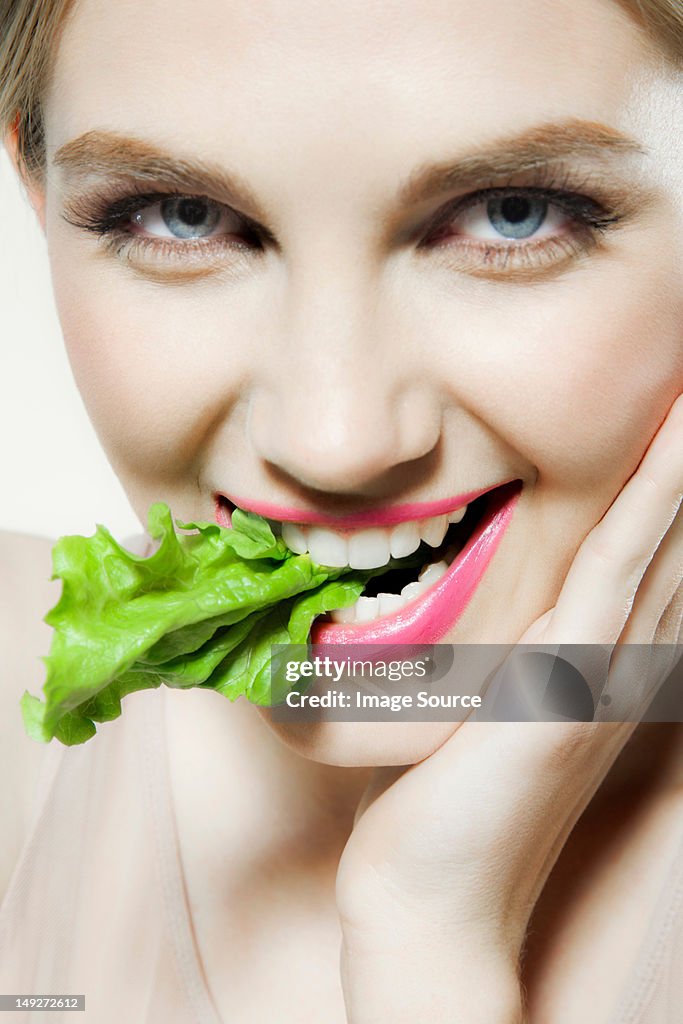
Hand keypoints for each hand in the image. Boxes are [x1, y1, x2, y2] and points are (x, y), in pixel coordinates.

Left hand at [336, 393, 682, 1022]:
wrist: (432, 895)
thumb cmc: (444, 806)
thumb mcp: (483, 713)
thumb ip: (504, 662)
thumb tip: (487, 613)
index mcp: (600, 674)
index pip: (648, 566)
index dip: (668, 496)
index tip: (672, 429)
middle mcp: (619, 671)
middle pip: (670, 549)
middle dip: (682, 474)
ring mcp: (602, 679)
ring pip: (655, 550)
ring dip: (679, 474)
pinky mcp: (565, 685)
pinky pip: (614, 578)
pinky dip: (647, 514)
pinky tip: (668, 460)